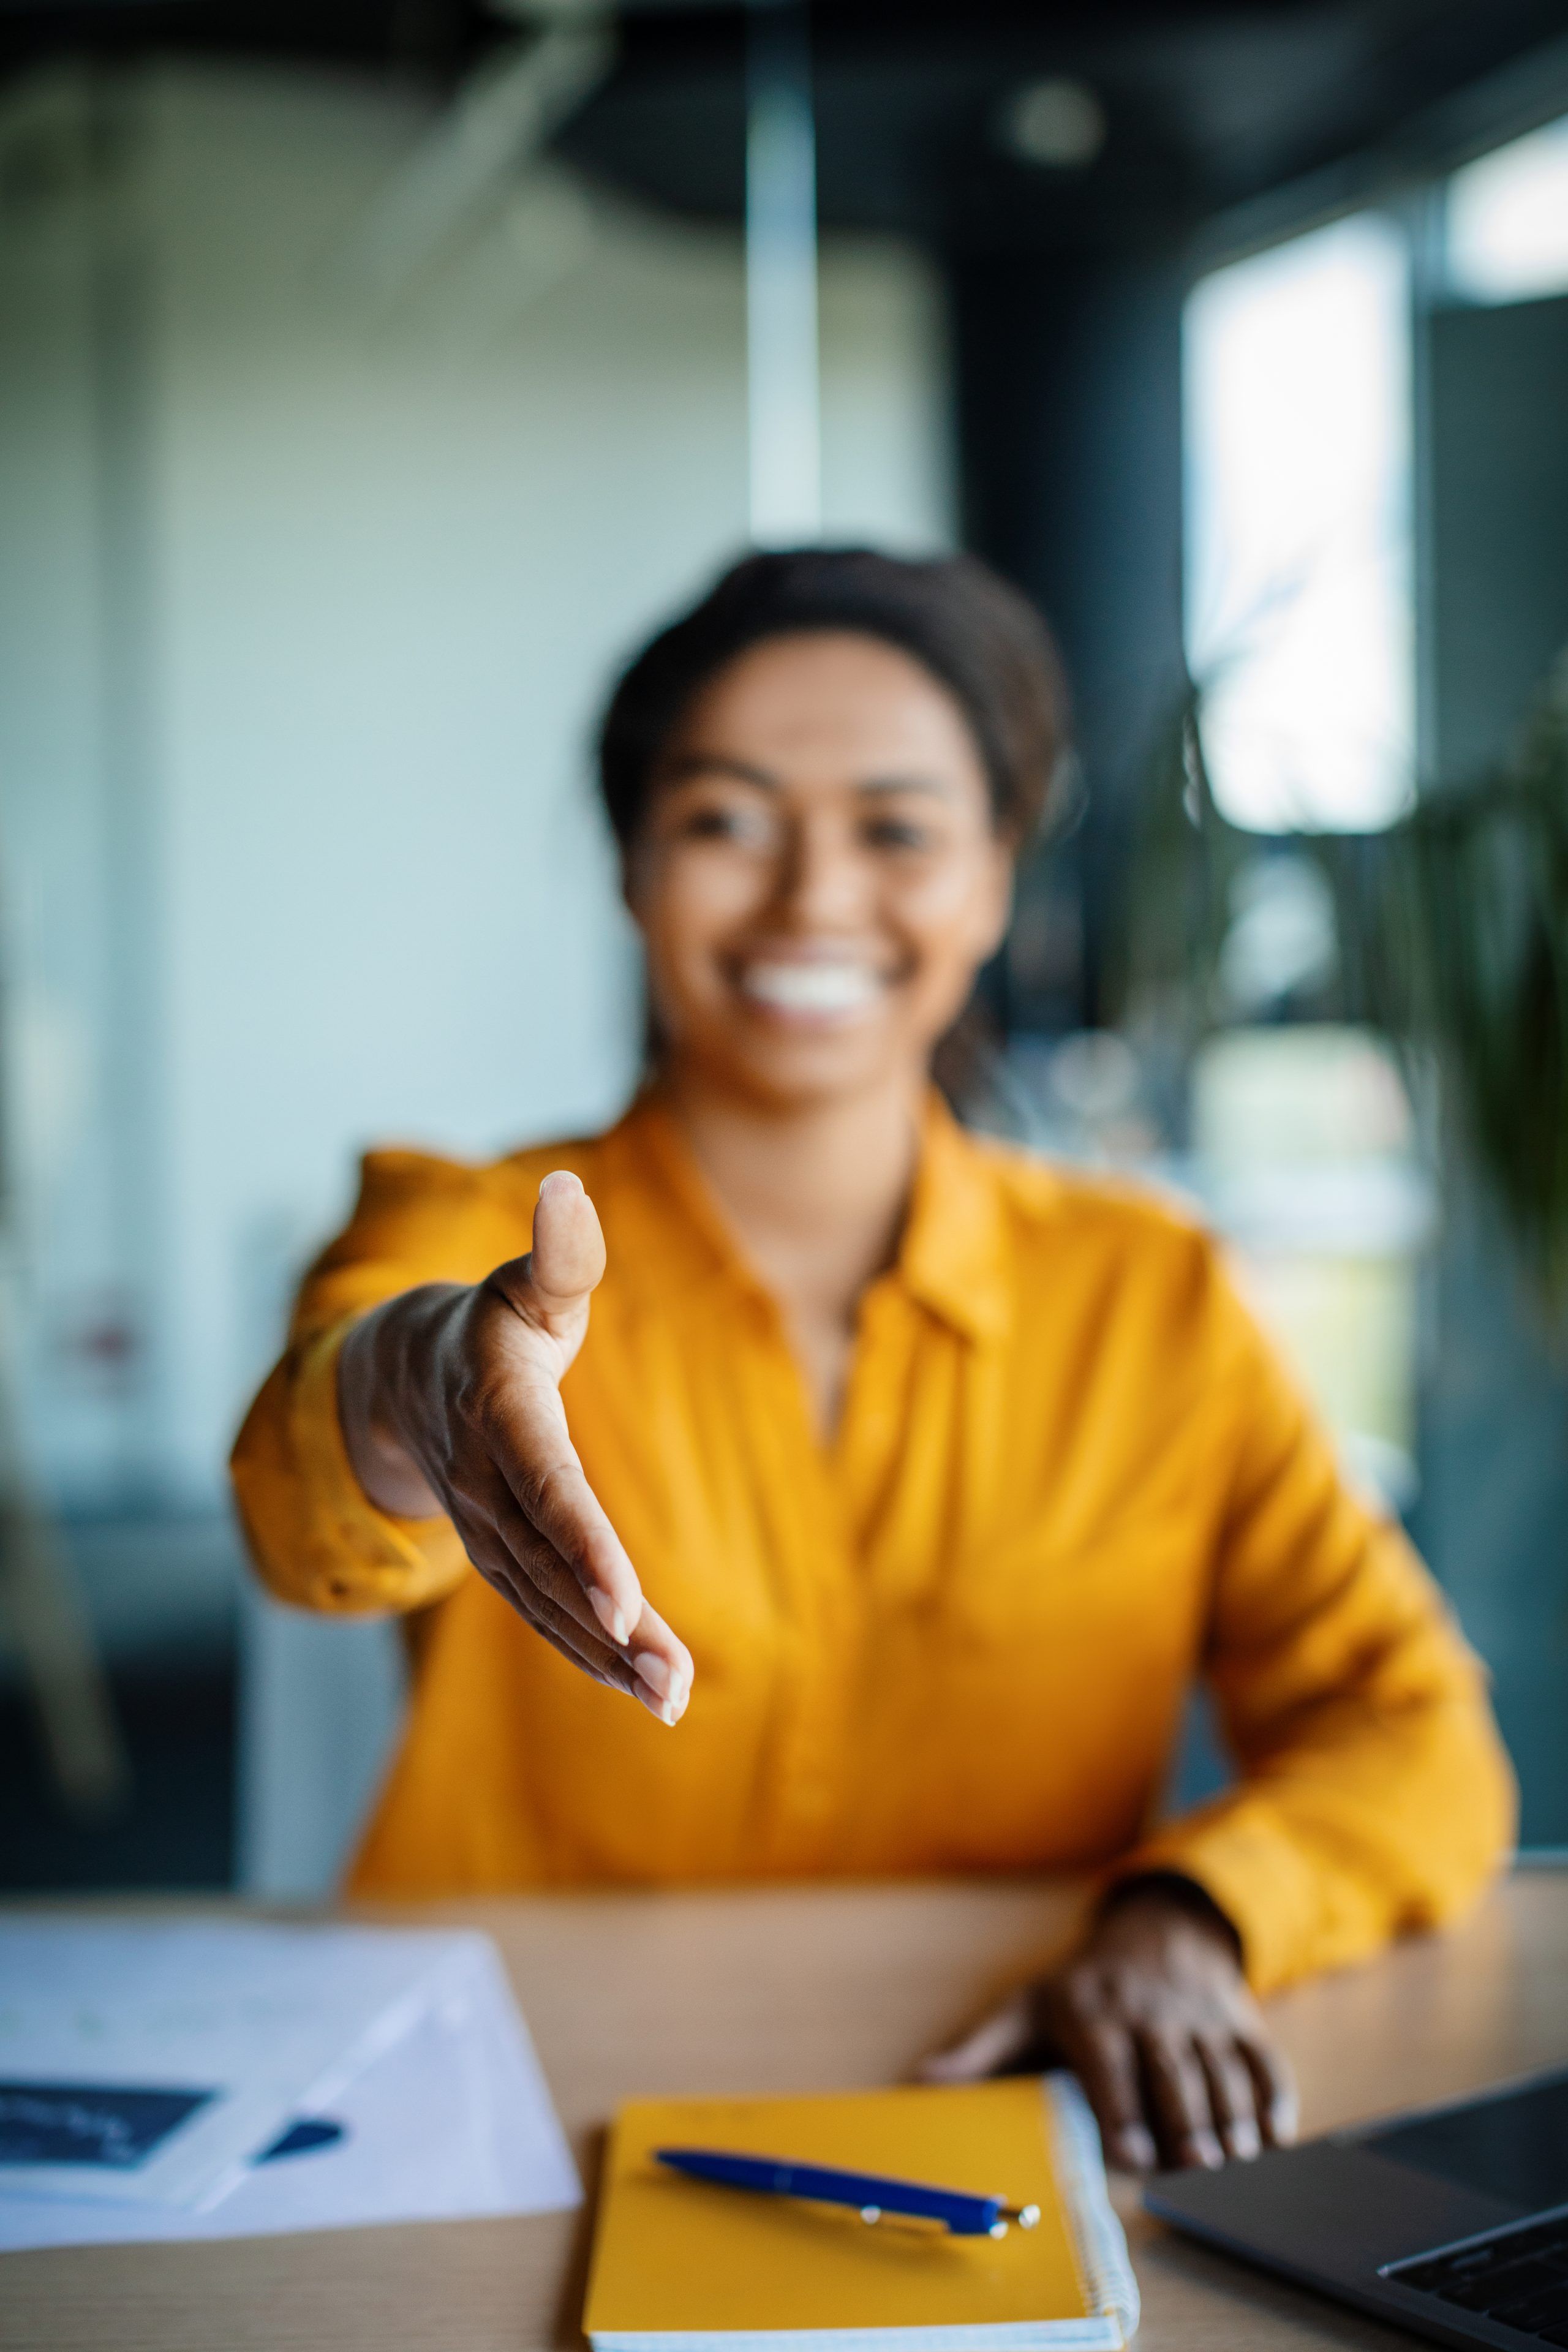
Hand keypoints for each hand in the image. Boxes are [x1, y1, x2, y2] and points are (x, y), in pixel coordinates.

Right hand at [337, 1169, 692, 1725]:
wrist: (398, 1381)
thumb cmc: (488, 1323)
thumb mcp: (524, 1285)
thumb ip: (558, 1254)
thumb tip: (566, 1192)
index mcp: (498, 1415)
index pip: (546, 1487)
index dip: (584, 1546)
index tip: (624, 1602)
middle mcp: (485, 1487)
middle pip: (552, 1566)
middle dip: (611, 1627)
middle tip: (673, 1680)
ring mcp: (485, 1532)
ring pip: (548, 1604)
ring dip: (608, 1657)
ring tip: (671, 1700)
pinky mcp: (499, 1558)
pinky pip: (544, 1614)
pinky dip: (590, 1655)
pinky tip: (643, 1688)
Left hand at [920, 1876, 1296, 2171]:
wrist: (1158, 1930)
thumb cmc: (1083, 1987)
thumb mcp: (1025, 2006)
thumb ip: (978, 2049)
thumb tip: (922, 2082)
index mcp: (1094, 2013)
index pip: (1110, 2063)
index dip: (1122, 2109)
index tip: (1131, 2154)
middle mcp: (1150, 2015)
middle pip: (1172, 2074)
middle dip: (1183, 2121)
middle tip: (1192, 2164)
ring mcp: (1199, 2020)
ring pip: (1220, 2073)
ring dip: (1229, 2120)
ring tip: (1230, 2161)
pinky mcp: (1240, 2024)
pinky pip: (1263, 2062)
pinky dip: (1272, 2099)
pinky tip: (1271, 2137)